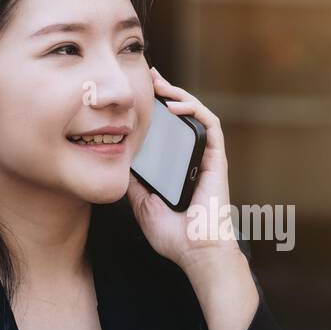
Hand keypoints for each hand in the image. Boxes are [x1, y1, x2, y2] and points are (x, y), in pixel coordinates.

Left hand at [126, 66, 238, 271]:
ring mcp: (205, 157)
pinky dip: (194, 110)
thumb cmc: (174, 234)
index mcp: (175, 166)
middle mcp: (191, 158)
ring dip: (178, 94)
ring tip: (159, 84)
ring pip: (195, 115)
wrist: (197, 251)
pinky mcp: (216, 159)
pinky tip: (175, 105)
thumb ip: (133, 181)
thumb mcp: (141, 203)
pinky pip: (210, 126)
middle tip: (147, 77)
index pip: (165, 131)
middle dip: (164, 93)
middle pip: (180, 117)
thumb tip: (114, 160)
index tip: (134, 97)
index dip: (152, 111)